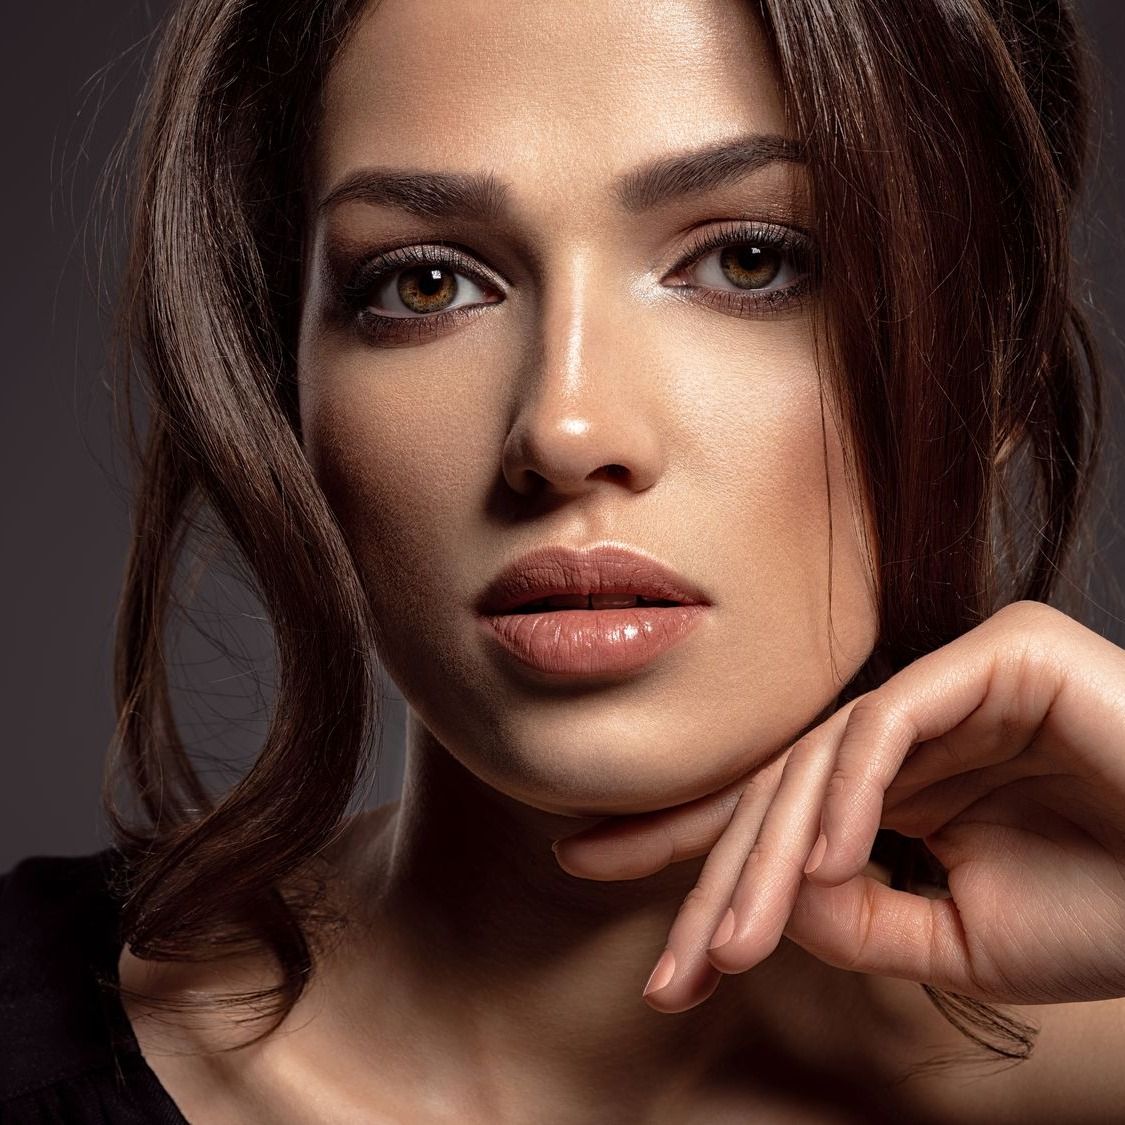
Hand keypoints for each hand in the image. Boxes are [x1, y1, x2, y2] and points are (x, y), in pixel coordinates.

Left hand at [551, 601, 1124, 1012]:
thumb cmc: (1117, 910)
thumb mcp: (958, 940)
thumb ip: (854, 918)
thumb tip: (765, 896)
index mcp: (902, 778)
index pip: (773, 802)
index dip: (687, 840)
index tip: (595, 867)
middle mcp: (914, 720)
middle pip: (779, 785)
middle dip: (708, 868)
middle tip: (660, 957)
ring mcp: (952, 680)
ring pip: (820, 759)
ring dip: (766, 857)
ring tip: (726, 945)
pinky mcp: (997, 655)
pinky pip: (889, 726)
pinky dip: (848, 796)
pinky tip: (823, 867)